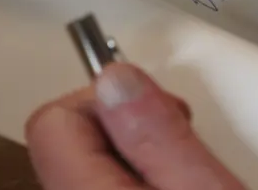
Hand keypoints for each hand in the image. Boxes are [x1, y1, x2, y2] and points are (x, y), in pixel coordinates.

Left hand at [25, 63, 244, 189]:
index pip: (53, 118)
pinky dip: (135, 166)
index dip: (104, 99)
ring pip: (88, 155)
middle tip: (173, 136)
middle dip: (124, 121)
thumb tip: (116, 79)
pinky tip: (167, 178)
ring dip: (133, 145)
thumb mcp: (204, 189)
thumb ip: (159, 135)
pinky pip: (103, 174)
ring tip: (176, 165)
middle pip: (68, 135)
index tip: (149, 103)